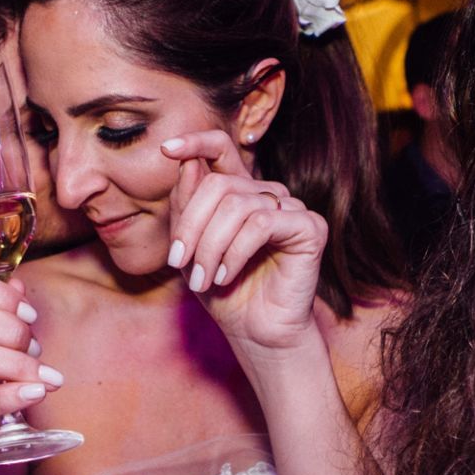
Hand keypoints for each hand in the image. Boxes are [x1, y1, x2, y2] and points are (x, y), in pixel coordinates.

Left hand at [160, 130, 326, 352]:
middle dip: (191, 224)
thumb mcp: (191, 246)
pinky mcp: (309, 228)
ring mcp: (291, 209)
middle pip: (220, 183)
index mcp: (240, 192)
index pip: (221, 148)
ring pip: (237, 206)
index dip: (195, 142)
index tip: (165, 149)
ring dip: (210, 246)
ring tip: (201, 279)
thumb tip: (187, 163)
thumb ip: (187, 205)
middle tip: (179, 261)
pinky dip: (235, 253)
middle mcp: (267, 194)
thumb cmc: (222, 291)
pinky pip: (261, 224)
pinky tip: (225, 276)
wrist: (255, 332)